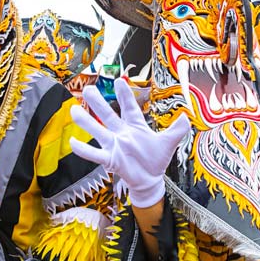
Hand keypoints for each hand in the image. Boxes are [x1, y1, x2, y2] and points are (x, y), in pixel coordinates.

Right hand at [70, 78, 189, 207]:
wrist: (150, 180)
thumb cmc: (156, 159)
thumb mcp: (169, 142)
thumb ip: (178, 129)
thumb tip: (187, 116)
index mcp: (136, 126)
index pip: (129, 107)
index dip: (125, 95)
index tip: (119, 80)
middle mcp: (122, 133)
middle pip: (108, 115)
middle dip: (98, 102)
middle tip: (88, 88)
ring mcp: (114, 145)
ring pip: (98, 131)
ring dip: (86, 122)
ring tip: (73, 110)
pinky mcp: (110, 160)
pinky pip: (95, 154)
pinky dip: (84, 150)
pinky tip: (72, 142)